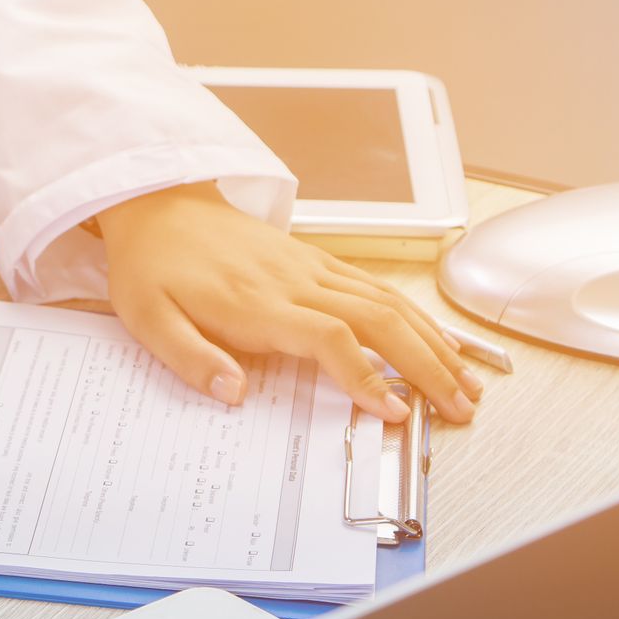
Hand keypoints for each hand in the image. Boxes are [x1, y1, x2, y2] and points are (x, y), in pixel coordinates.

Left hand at [94, 184, 481, 422]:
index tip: (391, 410)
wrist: (160, 207)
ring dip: (435, 345)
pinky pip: (379, 289)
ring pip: (391, 303)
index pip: (329, 337)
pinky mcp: (318, 263)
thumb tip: (233, 393)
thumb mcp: (150, 319)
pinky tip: (439, 343)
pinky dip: (418, 318)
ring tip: (468, 385)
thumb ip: (190, 358)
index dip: (365, 374)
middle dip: (427, 367)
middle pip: (380, 320)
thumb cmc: (153, 268)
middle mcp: (296, 282)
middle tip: (459, 408)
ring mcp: (313, 270)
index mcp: (257, 302)